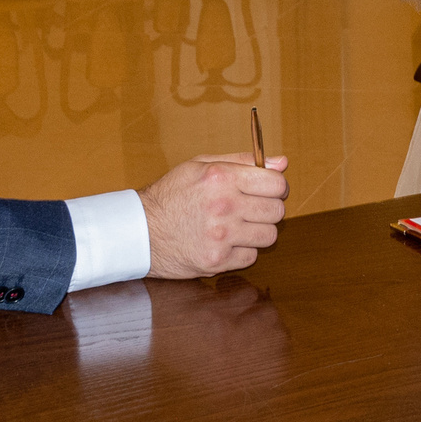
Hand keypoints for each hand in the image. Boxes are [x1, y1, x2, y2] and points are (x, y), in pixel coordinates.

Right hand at [140, 152, 286, 278]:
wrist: (139, 230)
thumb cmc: (170, 195)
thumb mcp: (201, 165)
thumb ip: (243, 161)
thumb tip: (281, 163)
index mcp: (222, 177)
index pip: (277, 184)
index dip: (277, 187)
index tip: (269, 190)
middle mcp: (224, 206)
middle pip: (277, 211)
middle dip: (268, 209)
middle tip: (252, 209)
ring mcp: (221, 236)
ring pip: (269, 236)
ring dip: (258, 231)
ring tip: (239, 226)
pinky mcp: (217, 260)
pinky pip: (251, 257)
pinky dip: (242, 251)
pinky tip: (226, 242)